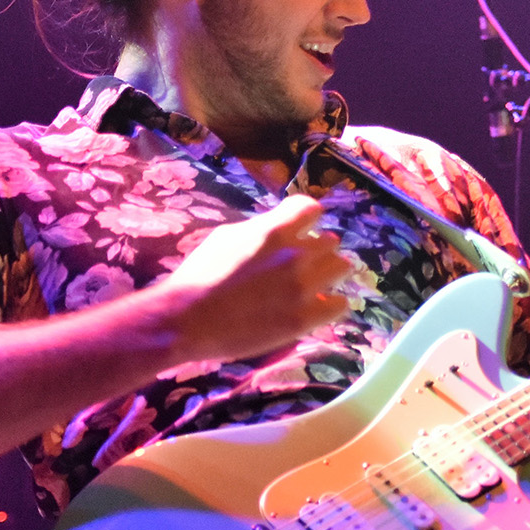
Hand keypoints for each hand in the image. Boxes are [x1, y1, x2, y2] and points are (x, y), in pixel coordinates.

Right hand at [159, 194, 352, 361]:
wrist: (187, 320)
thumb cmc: (199, 276)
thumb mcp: (226, 236)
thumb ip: (259, 229)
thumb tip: (277, 228)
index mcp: (274, 229)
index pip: (312, 208)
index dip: (306, 219)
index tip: (301, 229)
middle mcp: (295, 254)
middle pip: (331, 241)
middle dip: (318, 250)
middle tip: (305, 263)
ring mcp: (303, 287)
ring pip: (342, 268)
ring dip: (329, 274)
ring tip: (316, 284)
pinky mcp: (304, 318)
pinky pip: (341, 305)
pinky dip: (332, 304)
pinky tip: (319, 307)